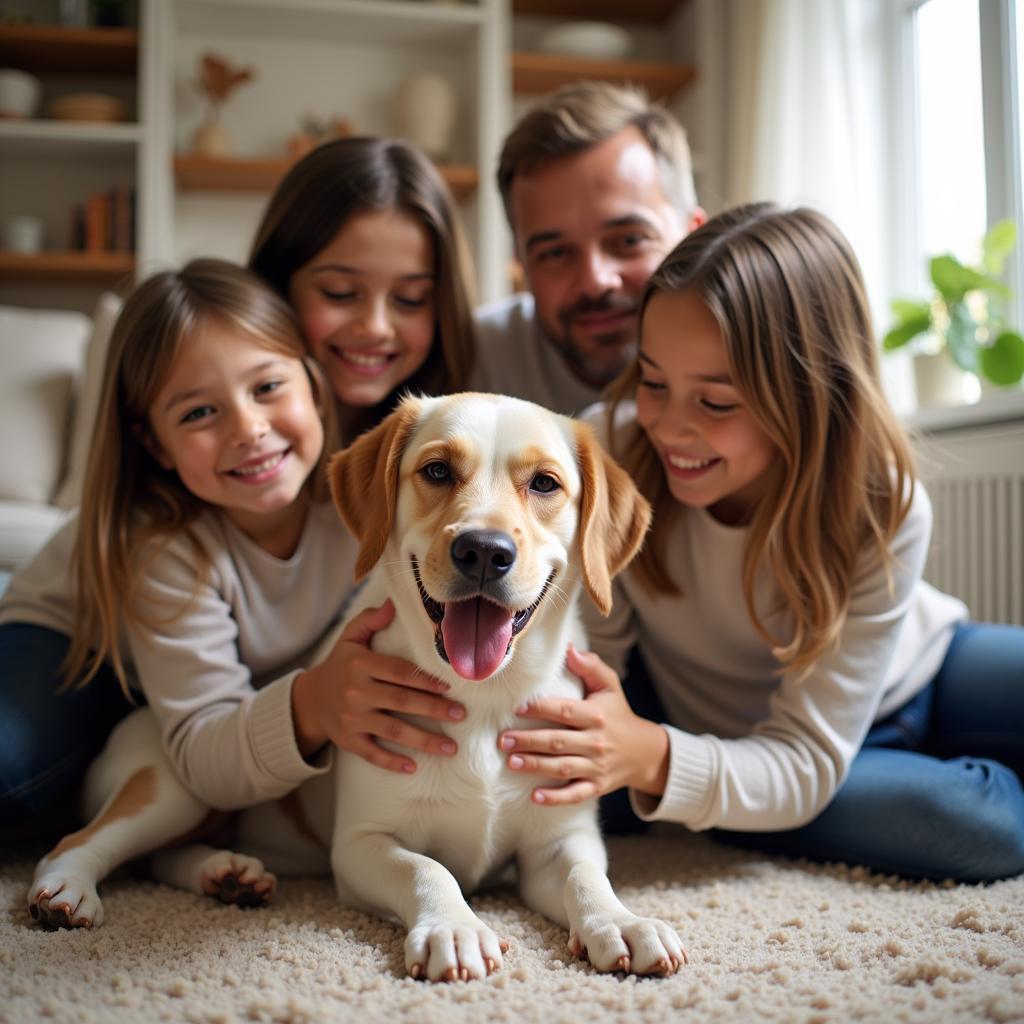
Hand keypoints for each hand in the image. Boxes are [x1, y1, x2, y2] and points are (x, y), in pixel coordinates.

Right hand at [292, 600, 464, 771]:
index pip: (398, 672)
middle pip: (401, 702)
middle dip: (434, 710)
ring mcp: (352, 719)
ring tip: (451, 748)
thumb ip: (371, 620)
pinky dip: (392, 762)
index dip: (424, 680)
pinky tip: (414, 767)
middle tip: (461, 715)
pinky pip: (372, 753)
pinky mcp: (348, 740)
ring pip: (392, 730)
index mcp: (360, 665)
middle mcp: (356, 692)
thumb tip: (393, 603)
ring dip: (424, 741)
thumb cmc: (340, 664)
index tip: (450, 687)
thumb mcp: (350, 638)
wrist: (309, 699)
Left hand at [497, 645, 668, 805]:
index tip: (517, 708)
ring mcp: (597, 766)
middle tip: (502, 739)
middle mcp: (596, 741)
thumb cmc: (618, 713)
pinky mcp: (597, 787)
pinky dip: (555, 798)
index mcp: (596, 715)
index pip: (565, 711)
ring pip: (563, 768)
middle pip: (559, 742)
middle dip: (529, 741)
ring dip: (536, 766)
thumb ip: (591, 666)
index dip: (541, 709)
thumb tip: (569, 648)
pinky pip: (575, 794)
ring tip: (511, 762)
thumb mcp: (610, 686)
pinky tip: (534, 797)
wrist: (644, 752)